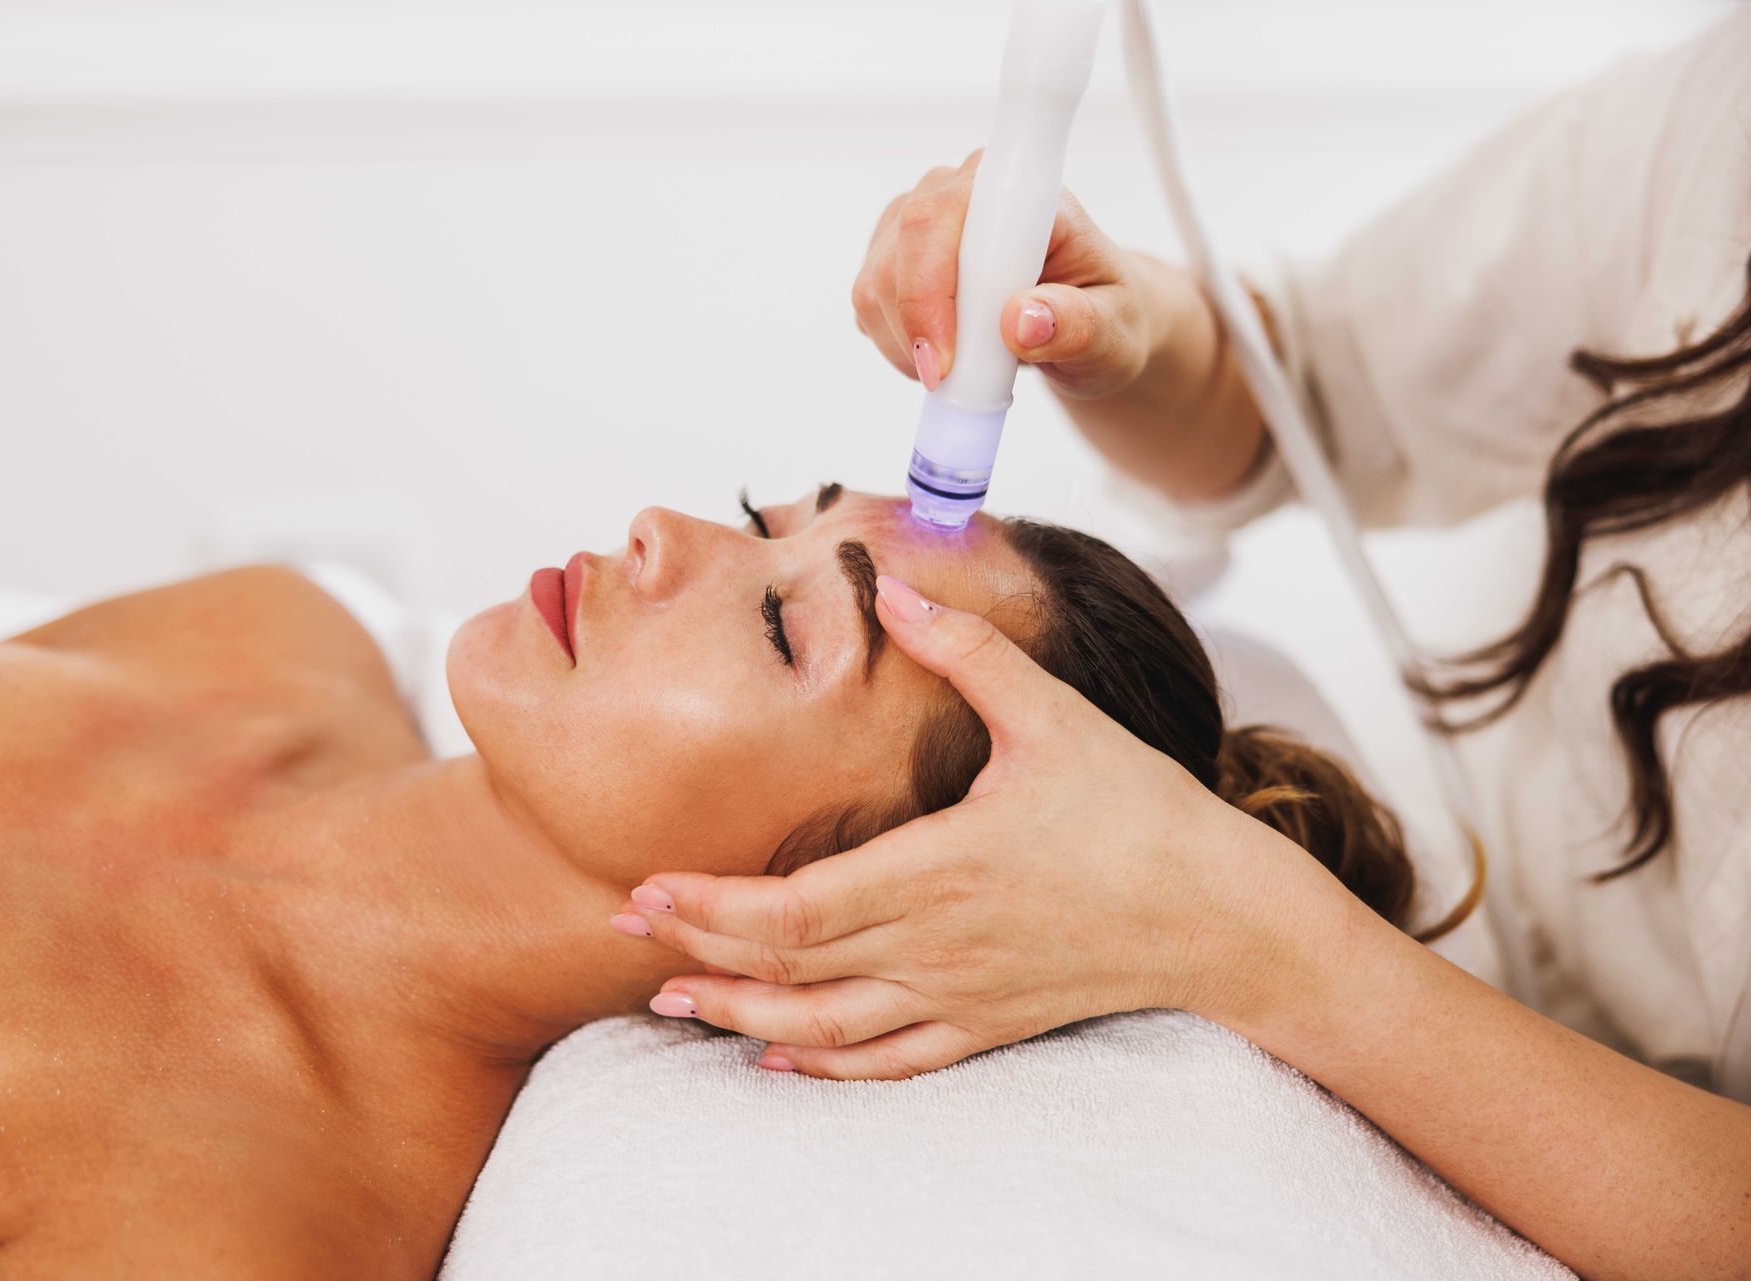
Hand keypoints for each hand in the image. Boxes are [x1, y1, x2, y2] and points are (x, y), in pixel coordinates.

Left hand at [612, 576, 1331, 1079]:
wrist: (1222, 916)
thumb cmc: (1140, 812)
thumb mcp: (1054, 718)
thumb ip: (968, 651)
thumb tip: (893, 584)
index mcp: (940, 870)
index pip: (793, 908)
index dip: (711, 904)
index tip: (648, 885)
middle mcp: (936, 947)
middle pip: (789, 967)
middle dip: (700, 950)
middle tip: (629, 927)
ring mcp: (960, 997)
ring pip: (825, 1027)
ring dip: (740, 1016)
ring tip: (672, 999)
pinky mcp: (988, 1025)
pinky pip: (889, 1062)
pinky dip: (824, 1065)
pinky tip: (778, 1056)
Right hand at [850, 150, 1159, 402]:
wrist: (1087, 318)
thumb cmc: (1103, 313)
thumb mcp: (1114, 332)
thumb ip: (1079, 325)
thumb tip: (1024, 321)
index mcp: (1019, 192)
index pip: (949, 215)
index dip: (935, 289)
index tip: (946, 362)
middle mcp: (961, 190)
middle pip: (903, 248)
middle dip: (916, 329)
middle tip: (949, 383)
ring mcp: (919, 219)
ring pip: (877, 283)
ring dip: (908, 345)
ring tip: (963, 371)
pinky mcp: (893, 254)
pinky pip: (868, 305)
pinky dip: (897, 347)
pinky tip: (943, 355)